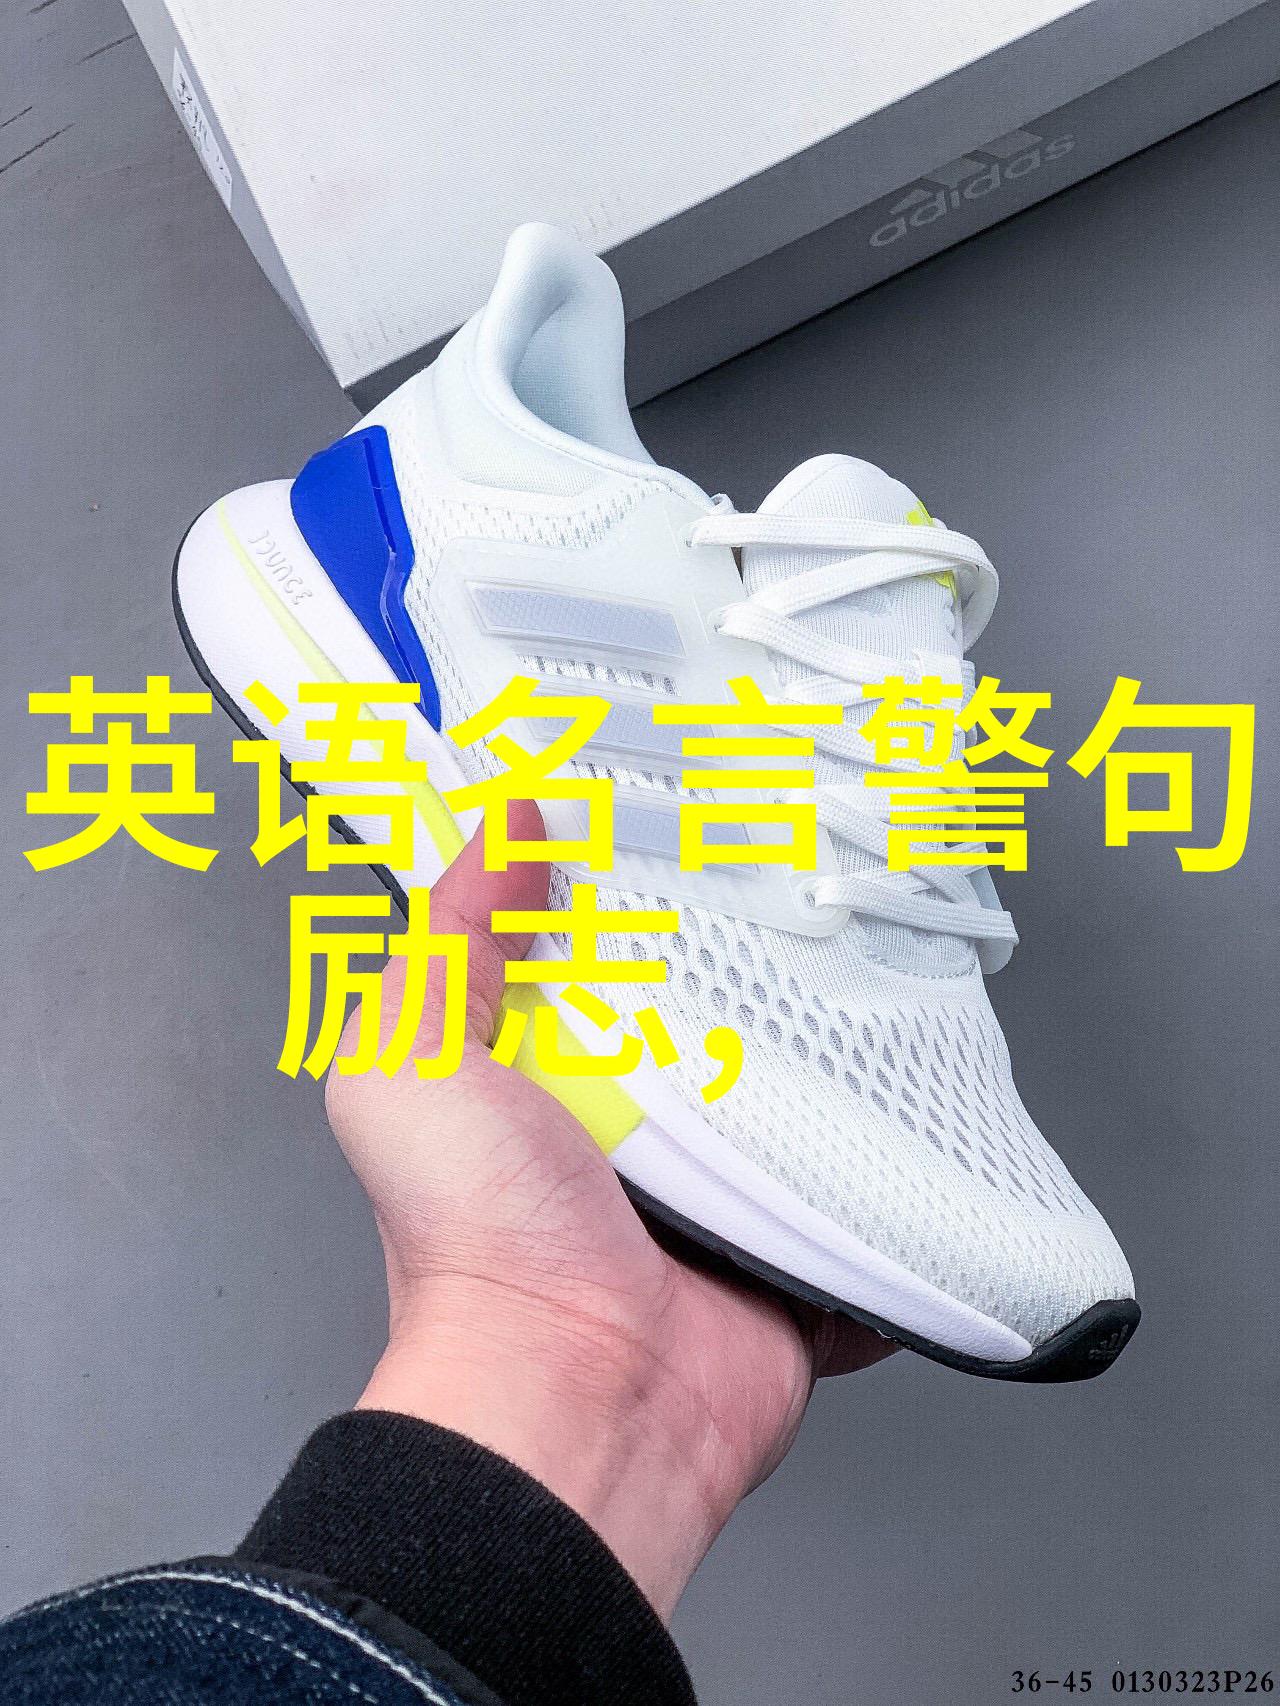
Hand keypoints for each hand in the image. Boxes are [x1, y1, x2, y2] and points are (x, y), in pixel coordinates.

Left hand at [326, 802, 893, 1618]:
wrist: (576, 1392)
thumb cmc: (476, 1241)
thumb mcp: (414, 1054)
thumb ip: (452, 937)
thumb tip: (506, 825)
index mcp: (549, 1078)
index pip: (604, 955)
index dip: (638, 891)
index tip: (687, 817)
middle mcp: (635, 1135)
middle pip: (714, 1015)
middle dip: (758, 959)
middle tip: (812, 874)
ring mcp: (722, 1196)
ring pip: (800, 1095)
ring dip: (835, 1054)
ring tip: (882, 963)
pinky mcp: (796, 1252)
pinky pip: (863, 1193)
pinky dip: (895, 1164)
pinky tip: (921, 1093)